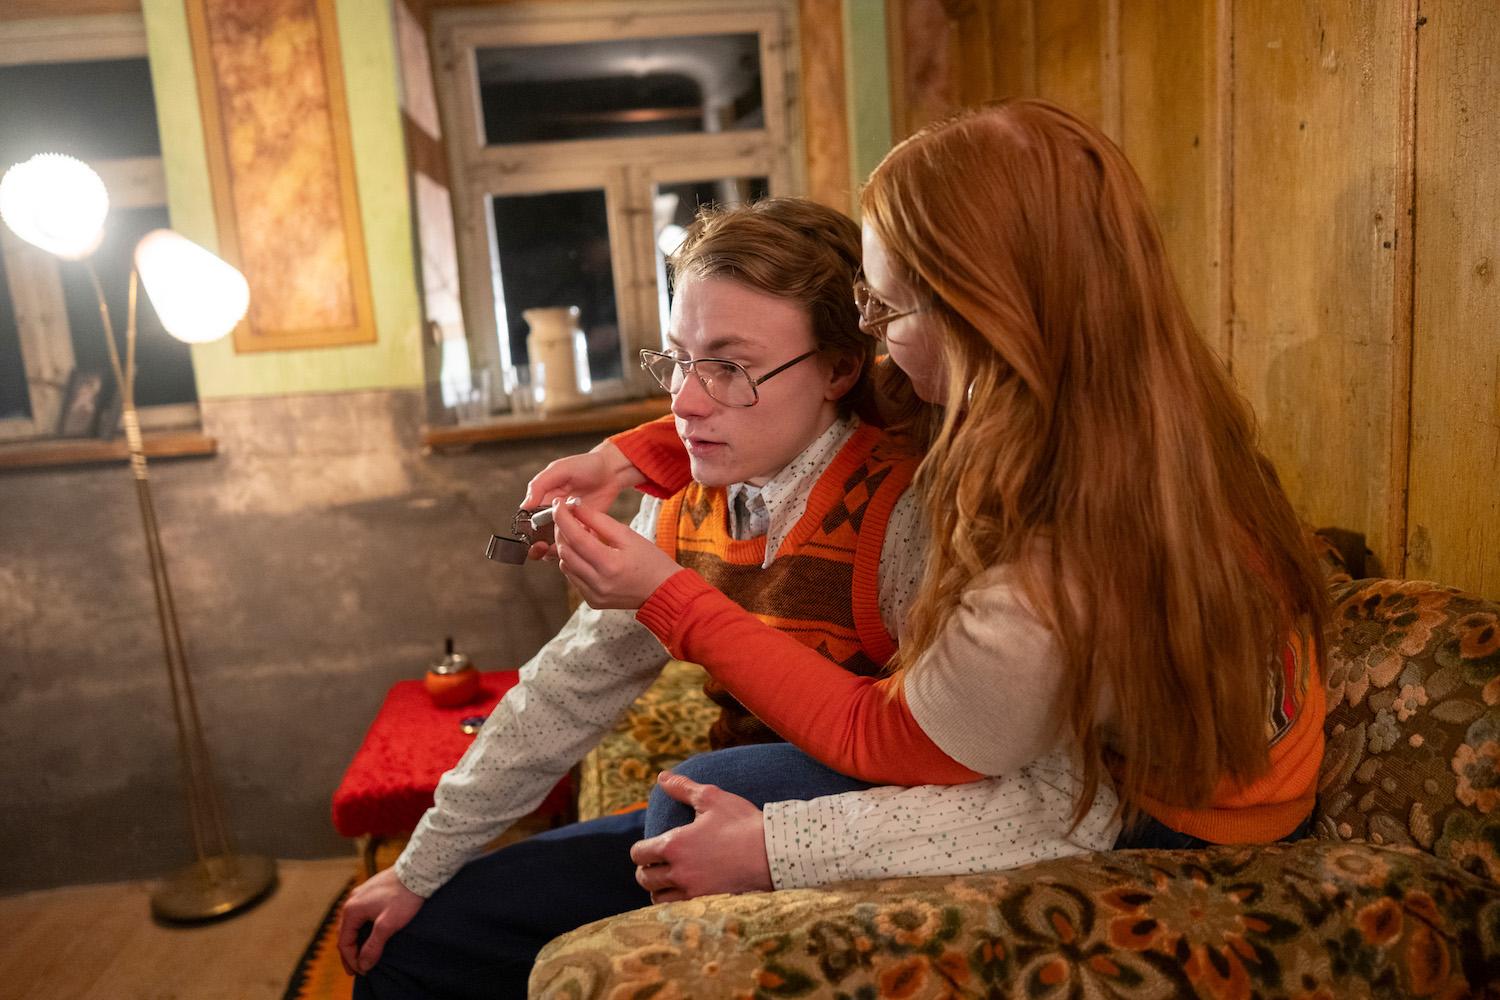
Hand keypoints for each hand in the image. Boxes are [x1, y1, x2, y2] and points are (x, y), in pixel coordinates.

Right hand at [335, 866, 424, 975]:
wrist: (417, 871)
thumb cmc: (404, 898)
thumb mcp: (388, 925)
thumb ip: (373, 946)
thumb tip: (363, 965)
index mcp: (351, 910)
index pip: (344, 942)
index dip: (352, 960)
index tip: (363, 972)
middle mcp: (351, 901)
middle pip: (345, 934)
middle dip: (351, 954)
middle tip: (357, 970)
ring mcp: (360, 895)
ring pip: (353, 924)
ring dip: (356, 941)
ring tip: (362, 956)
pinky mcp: (370, 892)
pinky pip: (360, 916)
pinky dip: (362, 930)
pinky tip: (369, 936)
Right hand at [521, 442, 642, 559]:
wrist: (612, 471)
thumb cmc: (586, 465)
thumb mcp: (560, 469)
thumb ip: (540, 485)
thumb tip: (525, 505)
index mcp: (544, 498)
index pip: (530, 519)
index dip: (529, 531)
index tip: (533, 538)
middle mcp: (555, 512)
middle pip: (541, 534)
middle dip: (541, 543)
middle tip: (544, 547)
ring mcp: (570, 521)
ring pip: (557, 540)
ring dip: (558, 546)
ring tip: (562, 545)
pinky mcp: (584, 527)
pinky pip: (575, 541)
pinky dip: (575, 546)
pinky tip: (577, 546)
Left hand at [553, 499, 680, 608]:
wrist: (664, 591)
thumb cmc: (650, 560)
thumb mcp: (627, 535)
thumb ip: (599, 520)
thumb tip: (575, 507)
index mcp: (610, 564)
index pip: (576, 537)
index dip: (563, 518)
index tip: (558, 505)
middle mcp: (598, 583)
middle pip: (565, 552)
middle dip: (562, 530)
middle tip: (566, 516)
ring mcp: (593, 595)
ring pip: (565, 565)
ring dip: (567, 547)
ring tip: (579, 535)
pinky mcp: (592, 601)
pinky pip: (573, 578)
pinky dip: (574, 562)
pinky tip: (585, 553)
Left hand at [630, 772, 771, 902]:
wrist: (773, 852)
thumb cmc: (742, 822)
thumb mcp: (712, 797)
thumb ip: (682, 788)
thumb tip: (662, 777)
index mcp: (674, 845)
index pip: (639, 854)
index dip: (640, 850)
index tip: (648, 848)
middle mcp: (679, 871)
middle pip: (644, 879)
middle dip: (646, 870)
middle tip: (655, 864)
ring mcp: (693, 891)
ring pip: (658, 898)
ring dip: (658, 889)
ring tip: (666, 880)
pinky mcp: (707, 902)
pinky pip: (677, 909)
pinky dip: (673, 902)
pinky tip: (682, 892)